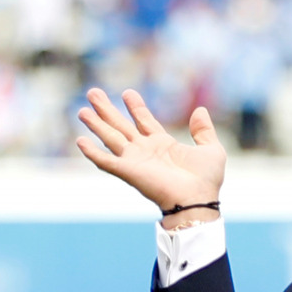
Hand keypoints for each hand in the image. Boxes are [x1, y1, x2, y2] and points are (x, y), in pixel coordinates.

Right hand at [76, 88, 225, 223]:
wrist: (198, 199)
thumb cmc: (206, 180)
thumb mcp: (211, 149)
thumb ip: (204, 130)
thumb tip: (200, 110)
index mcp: (163, 144)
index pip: (144, 121)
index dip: (135, 107)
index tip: (128, 93)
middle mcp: (146, 151)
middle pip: (121, 126)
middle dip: (107, 110)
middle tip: (93, 93)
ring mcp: (135, 161)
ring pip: (110, 138)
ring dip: (96, 124)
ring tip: (82, 110)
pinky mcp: (128, 172)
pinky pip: (106, 161)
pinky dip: (92, 152)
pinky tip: (80, 141)